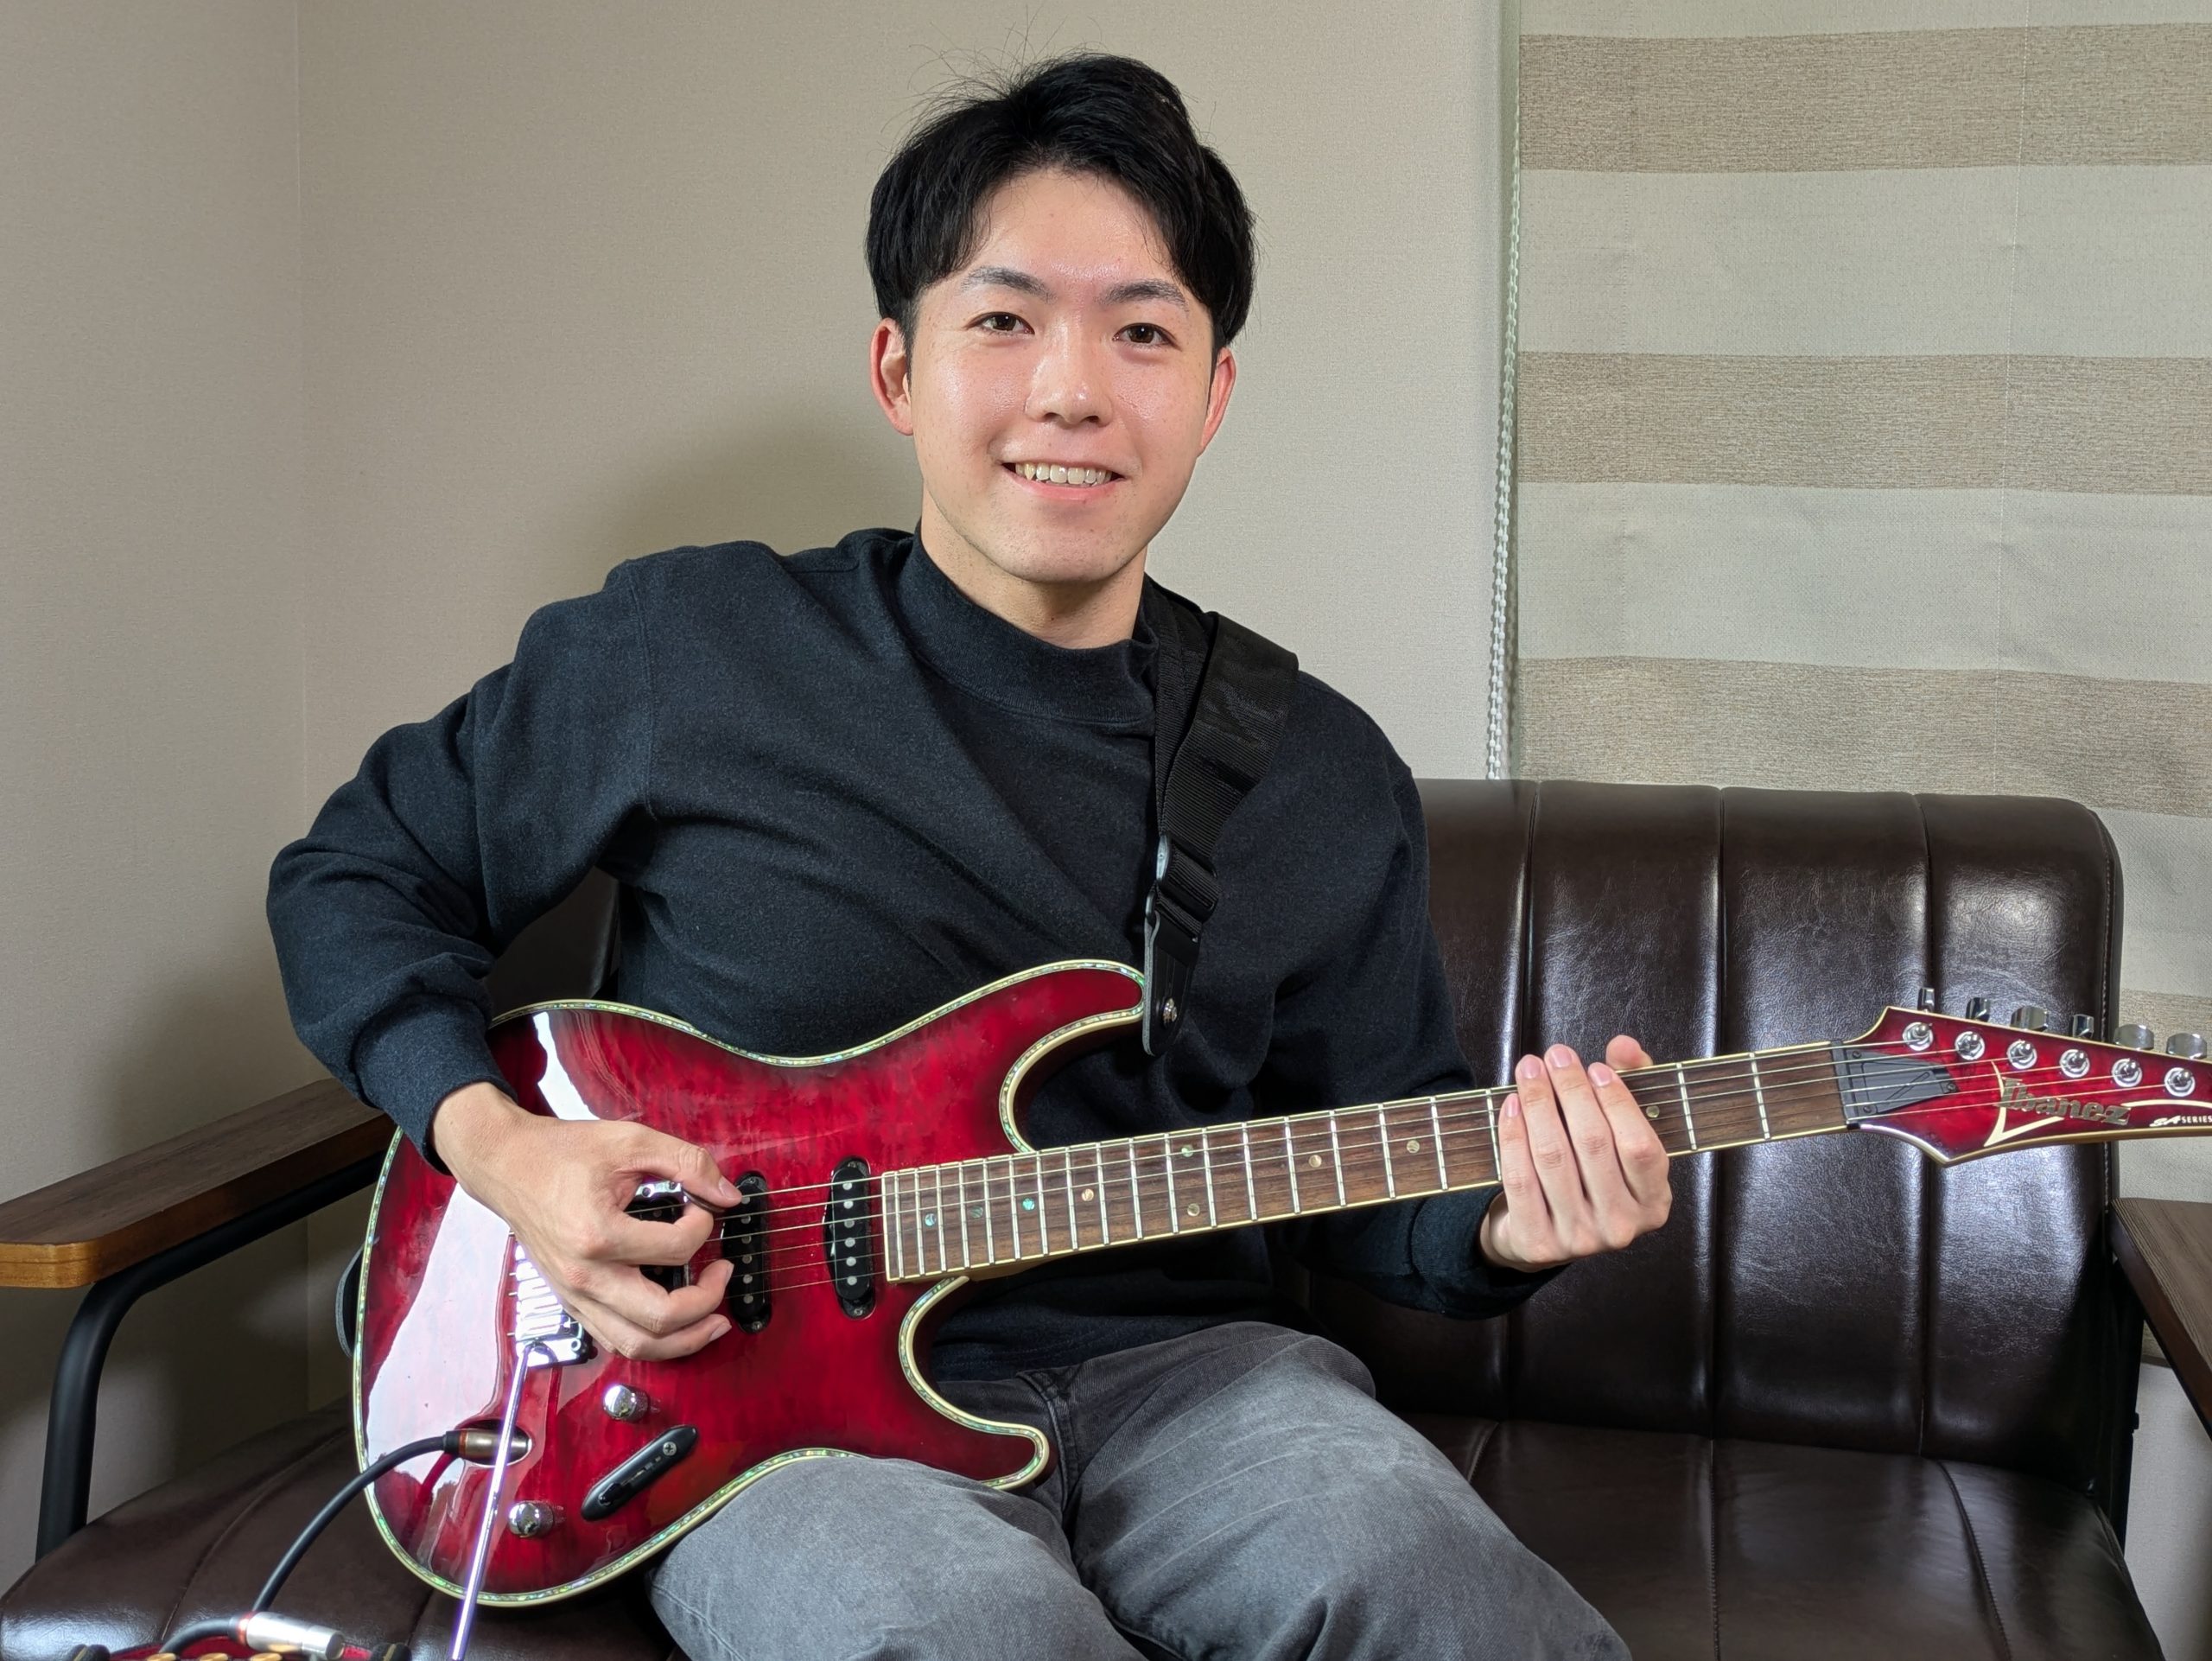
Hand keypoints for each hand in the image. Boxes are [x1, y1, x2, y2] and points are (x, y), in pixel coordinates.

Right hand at [430, 1080, 741, 1359]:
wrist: (508, 1166)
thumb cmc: (562, 1153)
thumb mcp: (630, 1141)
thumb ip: (686, 1163)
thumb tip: (727, 1195)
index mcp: (597, 1234)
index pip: (675, 1248)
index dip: (704, 1226)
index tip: (702, 1209)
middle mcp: (584, 1275)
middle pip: (659, 1318)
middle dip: (707, 1302)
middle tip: (723, 1273)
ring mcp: (574, 1295)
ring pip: (636, 1344)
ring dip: (684, 1340)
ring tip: (714, 1321)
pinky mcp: (570, 1301)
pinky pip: (615, 1340)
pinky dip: (651, 1340)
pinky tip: (675, 1325)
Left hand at [1478, 1037, 1671, 1272]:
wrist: (1546, 1233)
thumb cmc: (1591, 1172)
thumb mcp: (1620, 1133)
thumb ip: (1629, 1084)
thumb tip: (1624, 1046)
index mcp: (1653, 1202)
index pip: (1640, 1147)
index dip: (1618, 1103)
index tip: (1595, 1067)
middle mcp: (1621, 1226)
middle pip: (1592, 1145)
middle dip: (1571, 1091)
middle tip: (1555, 1055)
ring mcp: (1579, 1238)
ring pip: (1553, 1158)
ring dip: (1538, 1104)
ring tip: (1530, 1069)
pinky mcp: (1538, 1241)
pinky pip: (1520, 1178)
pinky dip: (1513, 1136)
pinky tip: (1511, 1105)